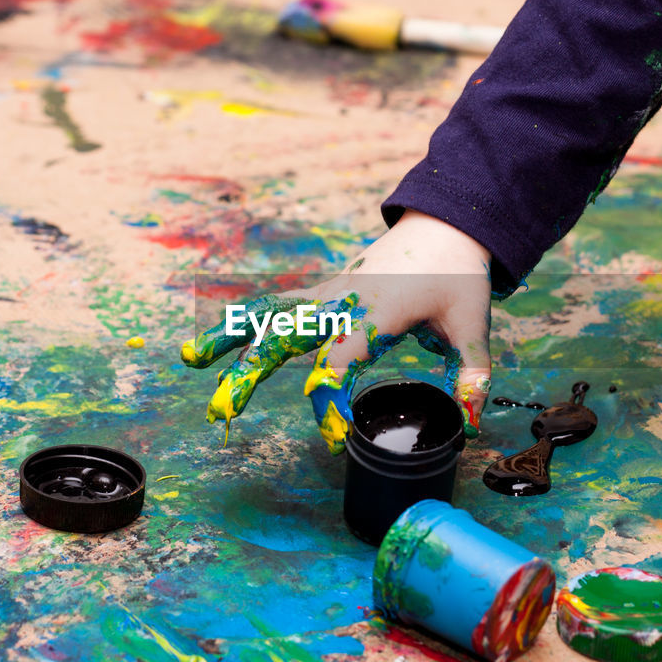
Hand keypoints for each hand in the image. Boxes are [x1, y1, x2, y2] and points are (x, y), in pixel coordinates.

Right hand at [181, 211, 492, 452]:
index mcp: (376, 311)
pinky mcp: (322, 292)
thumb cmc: (458, 276)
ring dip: (229, 335)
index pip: (341, 358)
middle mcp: (342, 301)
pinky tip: (213, 341)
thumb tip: (469, 421)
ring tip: (189, 360)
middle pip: (285, 336)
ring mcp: (327, 294)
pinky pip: (276, 305)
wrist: (447, 223)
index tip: (334, 438)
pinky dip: (244, 321)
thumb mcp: (472, 325)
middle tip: (221, 410)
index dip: (331, 399)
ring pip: (268, 313)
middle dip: (250, 374)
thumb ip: (471, 373)